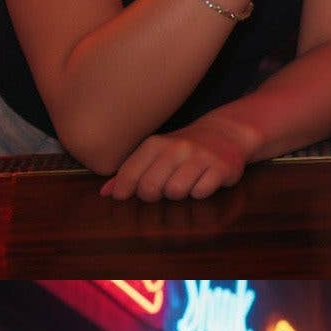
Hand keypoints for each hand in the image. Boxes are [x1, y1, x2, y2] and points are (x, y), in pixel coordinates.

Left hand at [100, 110, 252, 201]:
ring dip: (179, 194)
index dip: (126, 190)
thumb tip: (104, 193)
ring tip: (185, 184)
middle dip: (153, 196)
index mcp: (156, 144)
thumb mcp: (155, 153)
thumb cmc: (184, 149)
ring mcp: (200, 158)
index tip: (128, 195)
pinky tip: (203, 182)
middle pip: (150, 188)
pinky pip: (201, 193)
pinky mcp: (221, 168)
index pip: (130, 174)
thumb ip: (130, 172)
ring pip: (176, 192)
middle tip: (161, 190)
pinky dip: (200, 193)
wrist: (226, 134)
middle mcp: (176, 148)